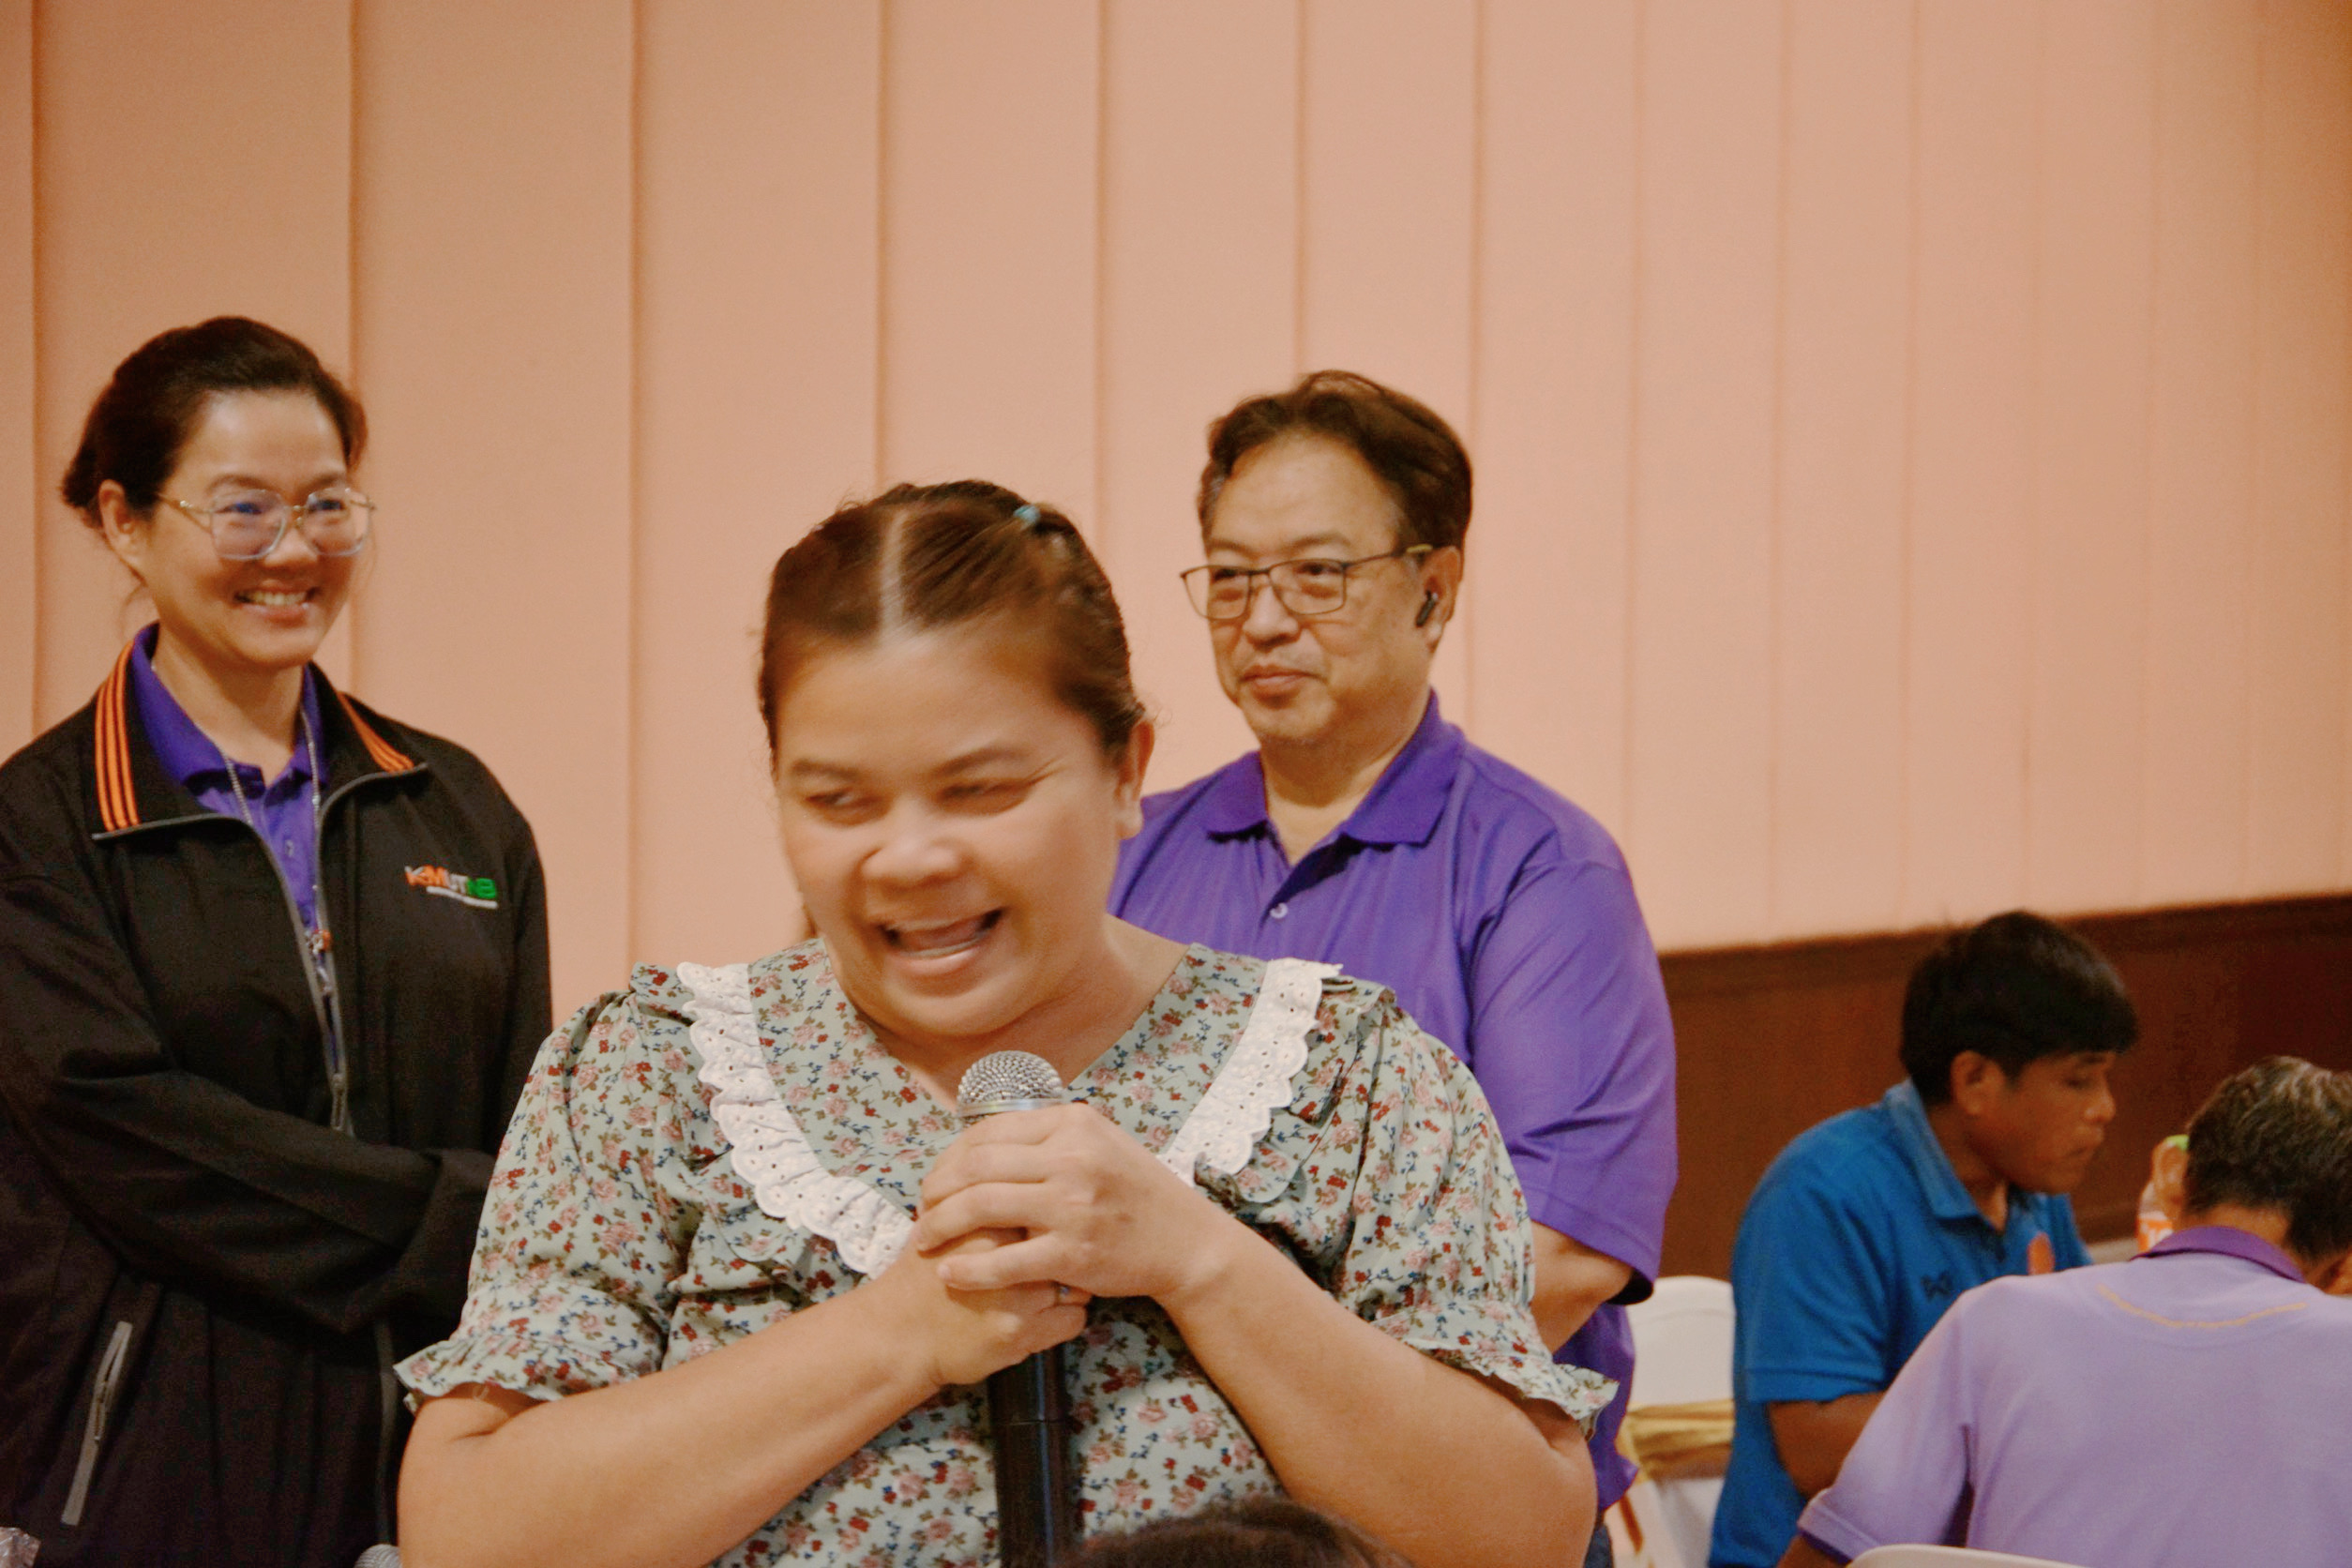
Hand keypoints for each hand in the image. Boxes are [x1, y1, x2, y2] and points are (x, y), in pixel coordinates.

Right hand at [867, 1225, 1088, 1389]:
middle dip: (1069, 1248)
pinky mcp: (1024, 1336)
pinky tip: (1047, 1316)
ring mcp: (1019, 1299)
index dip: (1053, 1216)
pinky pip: (1074, 1321)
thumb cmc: (921, 1277)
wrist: (899, 1335)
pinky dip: (1066, 1319)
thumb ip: (982, 1205)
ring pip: (1079, 1284)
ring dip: (1071, 1285)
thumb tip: (1025, 1184)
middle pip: (1068, 1242)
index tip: (1051, 1225)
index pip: (1048, 1207)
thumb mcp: (944, 1227)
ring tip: (1054, 1287)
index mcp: (988, 1224)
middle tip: (1060, 1254)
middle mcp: (1008, 1257)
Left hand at [912, 1104, 1239, 1304]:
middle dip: (937, 1189)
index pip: (989, 1131)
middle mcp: (1072, 1157)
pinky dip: (970, 1268)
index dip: (951, 1155)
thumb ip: (1051, 1134)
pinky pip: (1005, 1261)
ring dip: (942, 1225)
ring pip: (981, 1207)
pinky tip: (950, 1273)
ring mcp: (1072, 1206)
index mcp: (1073, 1123)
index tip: (937, 1177)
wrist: (1186, 1241)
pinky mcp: (1073, 1254)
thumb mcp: (1102, 1142)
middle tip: (922, 1208)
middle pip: (976, 1166)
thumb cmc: (1139, 1192)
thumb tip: (991, 1134)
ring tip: (926, 1240)